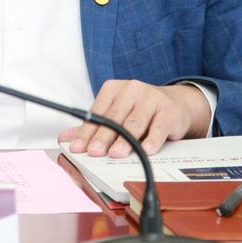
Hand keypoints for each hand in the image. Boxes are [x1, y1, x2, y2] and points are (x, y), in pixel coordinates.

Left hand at [58, 80, 211, 158]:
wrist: (176, 105)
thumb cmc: (140, 111)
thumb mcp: (116, 115)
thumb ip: (92, 127)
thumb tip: (65, 139)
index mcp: (114, 89)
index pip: (97, 112)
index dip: (86, 132)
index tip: (78, 148)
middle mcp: (132, 89)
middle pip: (114, 118)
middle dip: (103, 137)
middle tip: (94, 153)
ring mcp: (151, 98)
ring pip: (135, 122)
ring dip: (125, 140)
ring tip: (116, 154)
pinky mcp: (169, 110)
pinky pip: (159, 127)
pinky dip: (153, 139)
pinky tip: (147, 150)